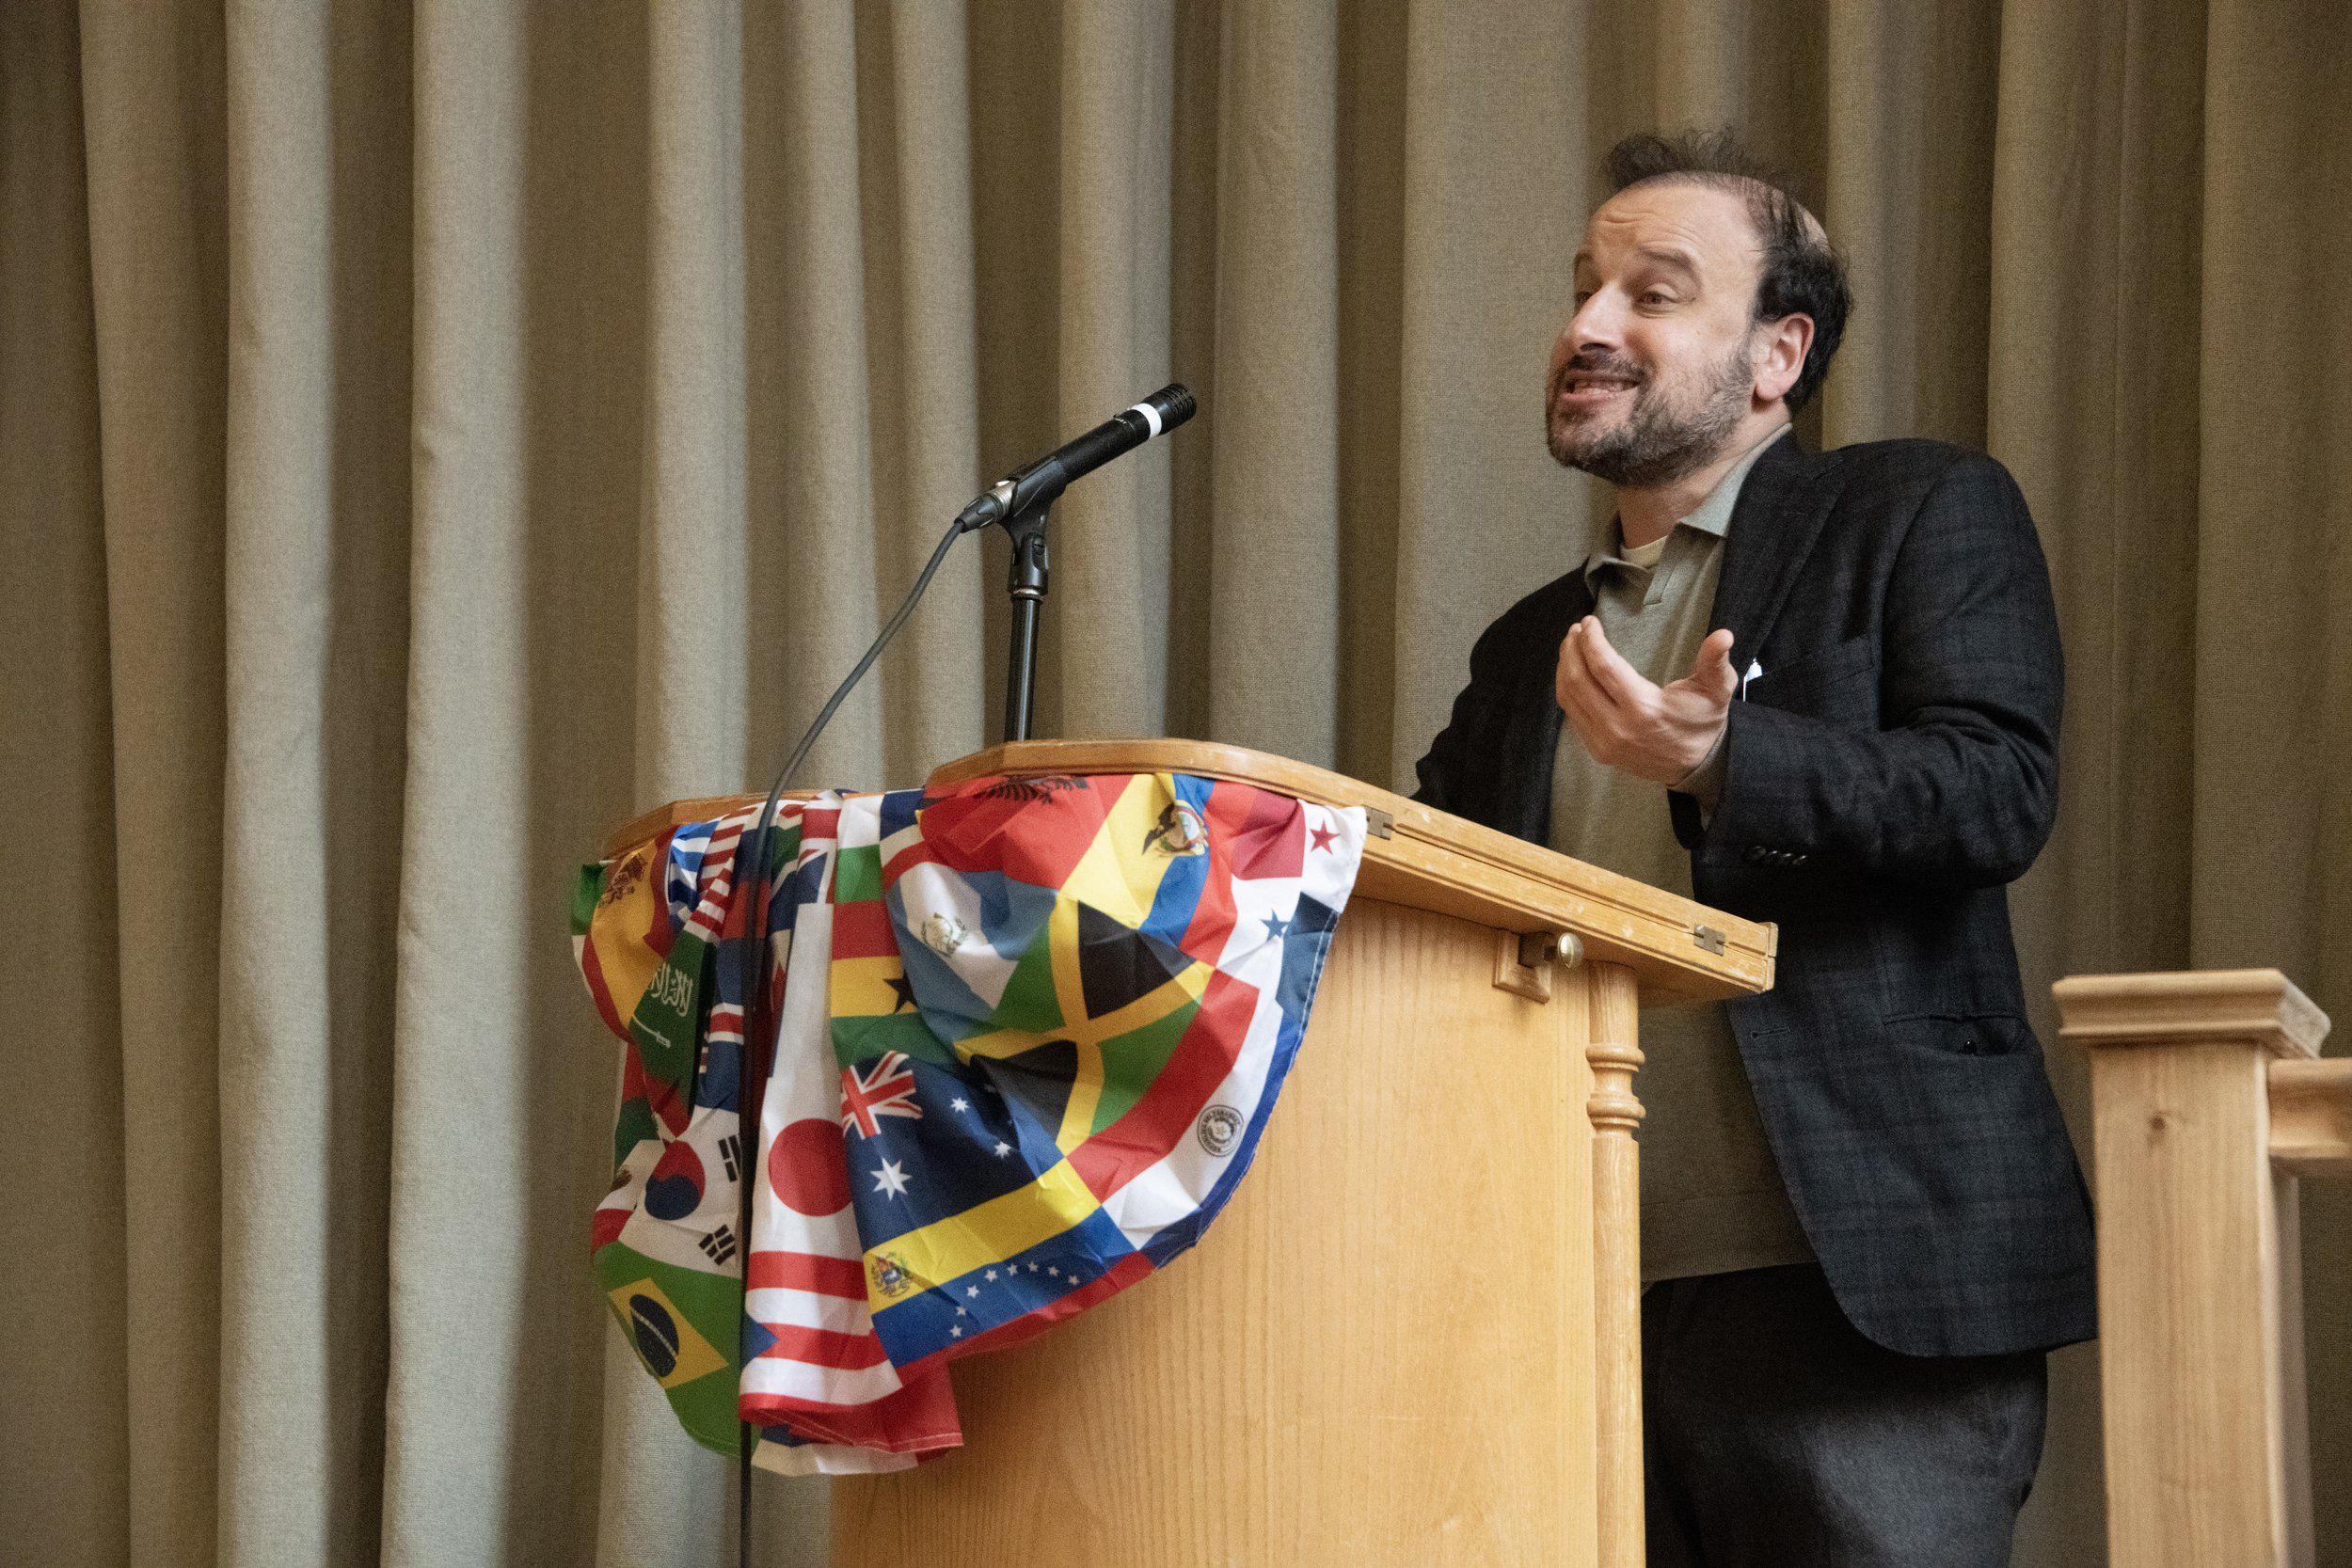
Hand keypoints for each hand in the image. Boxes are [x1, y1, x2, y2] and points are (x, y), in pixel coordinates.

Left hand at [1555, 618, 1736, 785]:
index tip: (1590, 621)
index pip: (1604, 667)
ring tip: (1572, 644)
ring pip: (1570, 697)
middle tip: (1576, 629)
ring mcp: (1604, 741)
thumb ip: (1715, 662)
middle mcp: (1617, 727)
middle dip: (1572, 649)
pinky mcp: (1598, 750)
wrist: (1696, 765)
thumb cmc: (1703, 722)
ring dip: (1565, 667)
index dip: (1592, 641)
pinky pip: (1573, 714)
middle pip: (1579, 680)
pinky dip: (1567, 689)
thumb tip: (1723, 636)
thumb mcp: (1716, 691)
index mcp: (1644, 709)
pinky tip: (1573, 671)